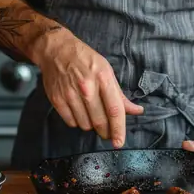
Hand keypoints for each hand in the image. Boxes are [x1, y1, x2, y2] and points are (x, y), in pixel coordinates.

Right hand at [31, 27, 142, 147]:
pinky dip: (77, 121)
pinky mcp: (57, 100)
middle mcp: (87, 87)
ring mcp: (70, 94)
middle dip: (106, 131)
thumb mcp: (106, 70)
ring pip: (85, 125)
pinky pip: (71, 122)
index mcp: (103, 77)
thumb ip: (120, 94)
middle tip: (108, 132)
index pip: (114, 109)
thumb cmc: (85, 59)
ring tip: (91, 113)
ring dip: (91, 125)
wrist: (57, 50)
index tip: (120, 142)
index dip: (119, 129)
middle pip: (100, 121)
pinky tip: (79, 111)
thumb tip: (136, 111)